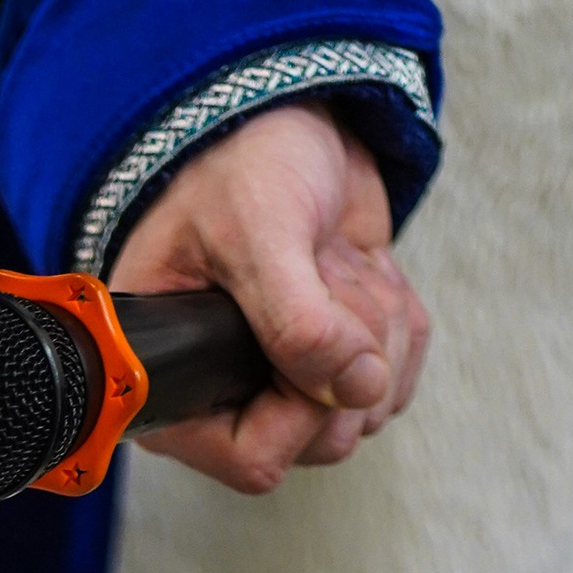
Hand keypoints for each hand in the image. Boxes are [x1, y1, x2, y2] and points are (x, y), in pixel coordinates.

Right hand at [108, 99, 430, 494]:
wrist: (281, 115)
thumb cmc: (233, 162)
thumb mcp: (257, 232)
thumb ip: (298, 323)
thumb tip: (355, 390)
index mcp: (174, 383)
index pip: (253, 458)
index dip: (296, 409)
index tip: (303, 341)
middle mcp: (226, 396)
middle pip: (322, 440)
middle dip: (345, 354)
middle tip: (321, 276)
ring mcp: (285, 382)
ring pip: (367, 409)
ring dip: (376, 329)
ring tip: (334, 262)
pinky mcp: (335, 360)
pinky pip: (395, 381)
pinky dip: (398, 322)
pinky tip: (358, 270)